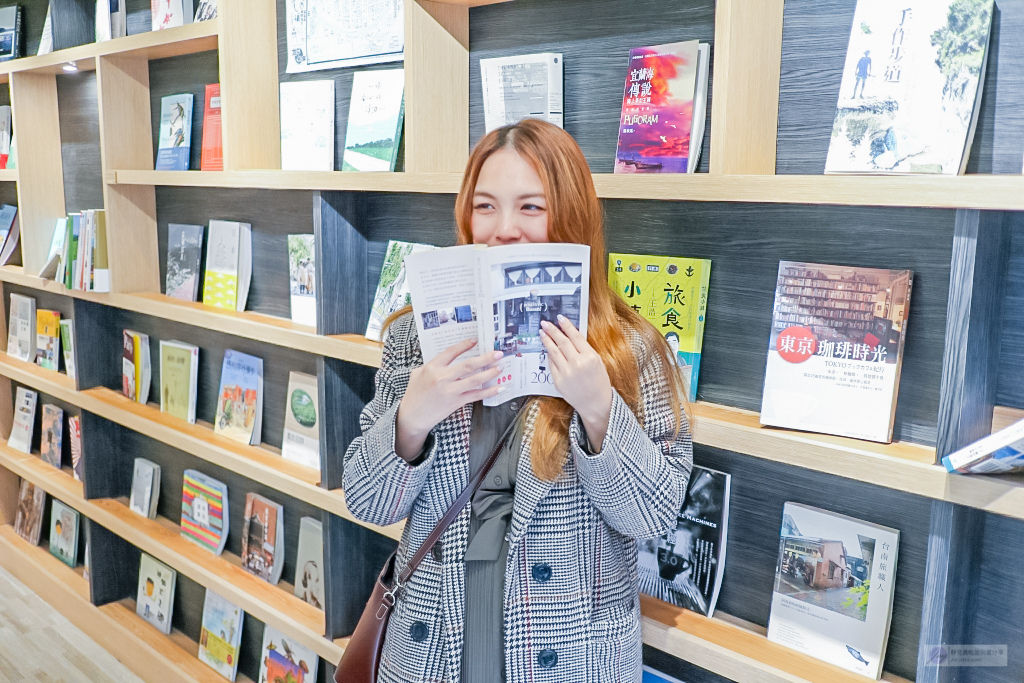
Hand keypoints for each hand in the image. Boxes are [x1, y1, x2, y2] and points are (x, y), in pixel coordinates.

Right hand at [395, 338, 503, 461]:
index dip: (464, 345)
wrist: (412, 417)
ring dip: (490, 373)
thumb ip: (431, 365)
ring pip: (475, 379)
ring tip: (500, 367)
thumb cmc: (414, 394)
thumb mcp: (417, 374)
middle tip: (498, 354)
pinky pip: (476, 395)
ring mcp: (451, 390)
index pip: (451, 352)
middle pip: (468, 365)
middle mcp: (443, 377)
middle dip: (486, 358)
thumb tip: (446, 359)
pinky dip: (489, 391)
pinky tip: (499, 388)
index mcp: (432, 367)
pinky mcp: (456, 402)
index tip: (475, 340)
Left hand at [539, 315, 612, 450]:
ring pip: (553, 352)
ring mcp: (566, 373)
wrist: (595, 403)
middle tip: (545, 322)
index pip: (575, 336)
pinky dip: (549, 355)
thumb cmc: (599, 382)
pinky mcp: (558, 381)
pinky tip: (547, 348)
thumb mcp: (598, 362)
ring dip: (547, 340)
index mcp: (590, 357)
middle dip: (552, 330)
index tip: (560, 318)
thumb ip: (584, 349)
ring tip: (542, 332)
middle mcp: (577, 364)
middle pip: (562, 342)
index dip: (566, 326)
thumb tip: (571, 335)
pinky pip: (552, 364)